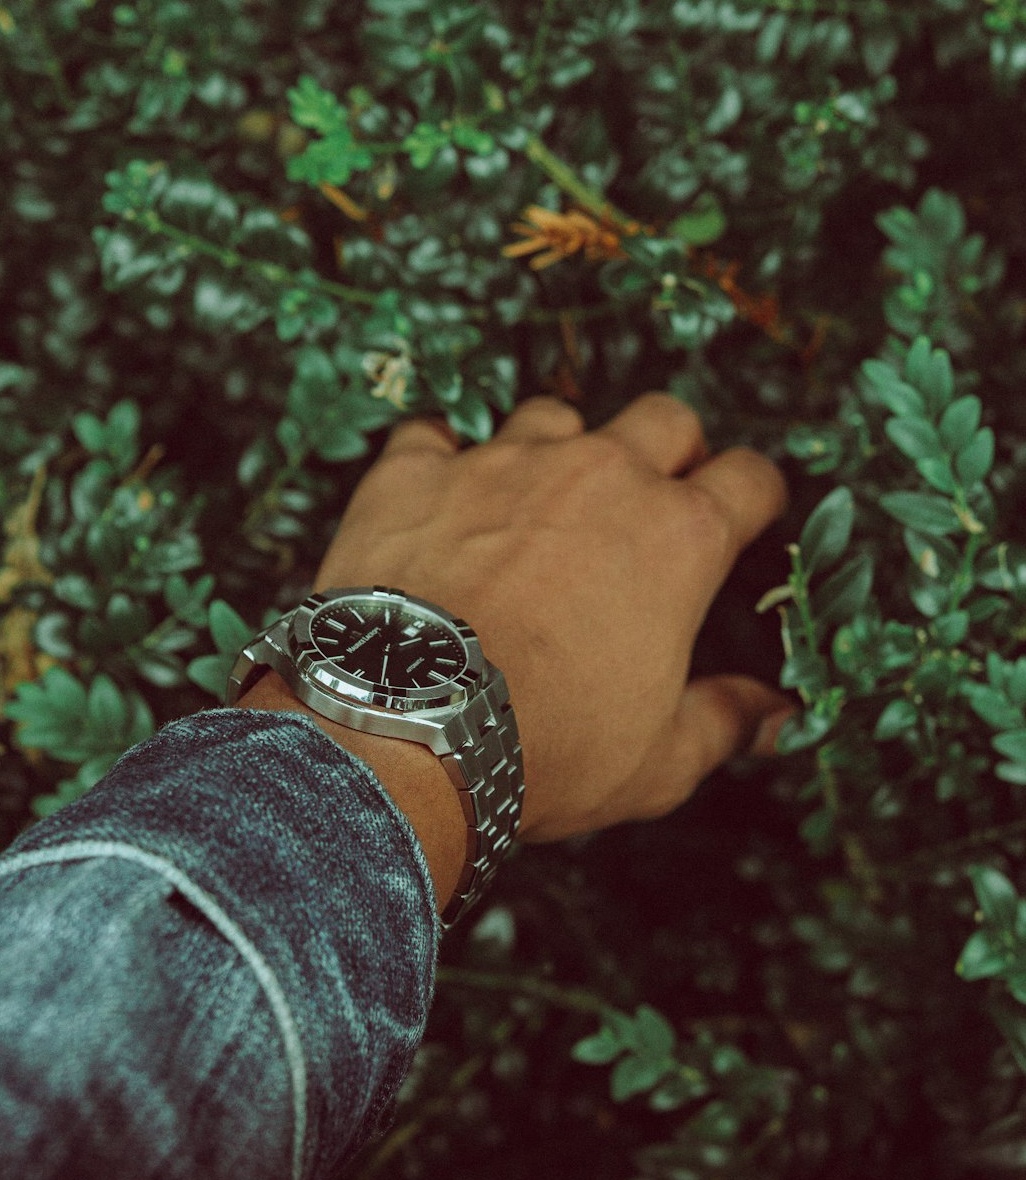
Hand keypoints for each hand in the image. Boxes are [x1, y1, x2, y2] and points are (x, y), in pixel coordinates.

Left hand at [310, 393, 794, 845]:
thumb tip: (774, 718)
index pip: (751, 480)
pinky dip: (440, 463)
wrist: (406, 730)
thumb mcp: (659, 761)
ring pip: (553, 417)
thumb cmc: (547, 749)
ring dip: (557, 453)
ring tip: (536, 506)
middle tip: (652, 499)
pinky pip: (433, 436)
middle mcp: (598, 478)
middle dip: (671, 450)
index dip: (755, 497)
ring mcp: (503, 463)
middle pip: (664, 419)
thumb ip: (723, 723)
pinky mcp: (416, 473)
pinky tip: (437, 499)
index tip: (745, 517)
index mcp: (677, 538)